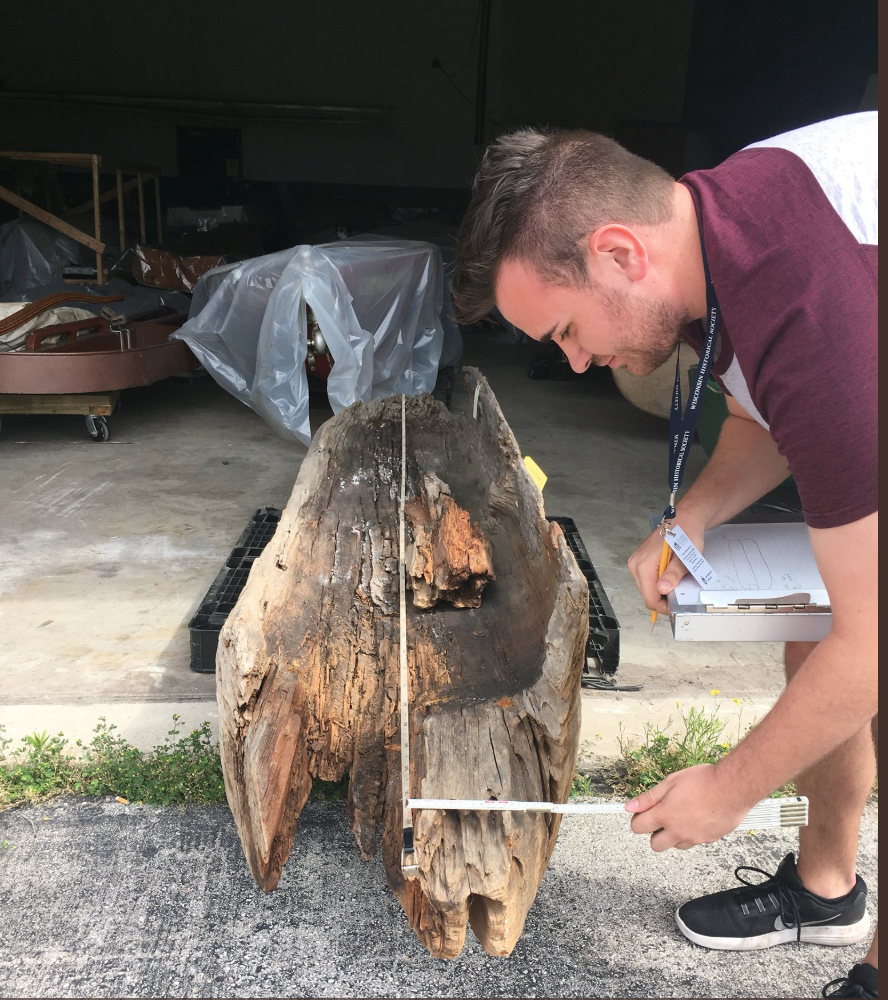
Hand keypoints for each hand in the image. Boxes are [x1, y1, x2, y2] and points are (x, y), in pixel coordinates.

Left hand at [625, 764, 751, 850]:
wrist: (732, 787)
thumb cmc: (703, 781)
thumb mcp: (670, 782)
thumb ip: (649, 797)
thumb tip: (630, 806)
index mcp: (664, 816)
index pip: (638, 827)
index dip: (637, 820)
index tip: (641, 813)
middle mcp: (678, 831)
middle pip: (655, 845)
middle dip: (654, 833)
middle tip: (661, 818)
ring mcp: (694, 838)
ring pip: (676, 845)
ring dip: (673, 835)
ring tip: (681, 816)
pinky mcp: (709, 840)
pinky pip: (694, 842)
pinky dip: (692, 834)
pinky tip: (697, 818)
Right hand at [627, 517, 704, 614]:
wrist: (684, 519)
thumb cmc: (686, 535)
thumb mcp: (684, 558)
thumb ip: (672, 574)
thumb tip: (662, 588)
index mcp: (643, 565)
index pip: (649, 598)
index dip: (663, 607)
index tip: (676, 605)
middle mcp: (635, 564)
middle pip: (646, 594)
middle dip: (662, 599)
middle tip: (679, 592)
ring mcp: (636, 562)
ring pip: (646, 588)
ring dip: (660, 590)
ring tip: (675, 580)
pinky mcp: (639, 561)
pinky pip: (647, 579)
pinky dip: (658, 582)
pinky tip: (669, 574)